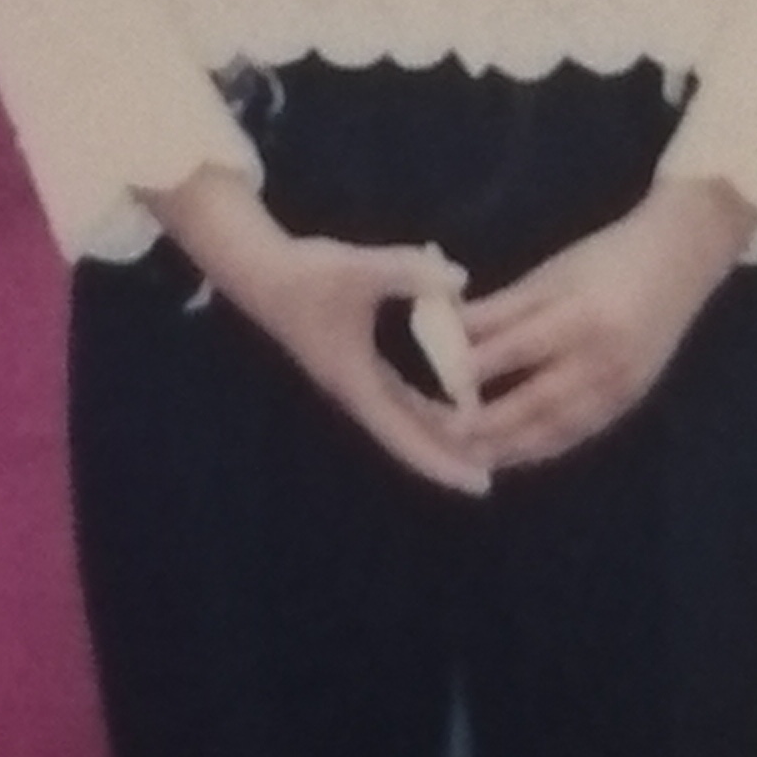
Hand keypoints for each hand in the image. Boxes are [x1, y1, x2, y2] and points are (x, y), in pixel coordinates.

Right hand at [157, 170, 494, 498]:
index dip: (443, 464)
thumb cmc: (307, 275)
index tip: (480, 486)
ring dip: (440, 435)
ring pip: (405, 420)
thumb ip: (411, 272)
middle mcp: (358, 392)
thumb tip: (461, 280)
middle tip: (496, 472)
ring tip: (483, 445)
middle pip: (410, 438)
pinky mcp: (354, 364)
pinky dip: (428, 407)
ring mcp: (355, 381)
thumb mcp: (361, 270)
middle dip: (449, 457)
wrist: (260, 271)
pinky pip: (399, 398)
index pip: (407, 438)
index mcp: (359, 384)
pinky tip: (455, 401)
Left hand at [464, 175, 756, 475]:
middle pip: (538, 403)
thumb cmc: (609, 257)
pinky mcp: (630, 402)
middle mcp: (604, 360)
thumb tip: (447, 330)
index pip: (520, 349)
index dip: (477, 370)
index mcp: (583, 317)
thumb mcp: (553, 273)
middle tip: (445, 437)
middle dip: (490, 425)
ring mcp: (621, 387)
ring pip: (559, 430)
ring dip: (513, 448)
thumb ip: (502, 307)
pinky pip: (580, 435)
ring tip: (470, 458)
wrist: (682, 260)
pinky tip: (514, 455)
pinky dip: (544, 448)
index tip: (437, 386)